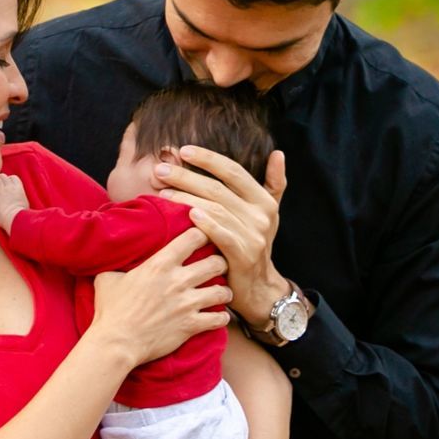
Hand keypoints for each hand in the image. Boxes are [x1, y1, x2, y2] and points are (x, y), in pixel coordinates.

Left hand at [0, 172, 28, 232]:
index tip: (3, 185)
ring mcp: (1, 190)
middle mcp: (10, 187)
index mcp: (19, 189)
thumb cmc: (22, 219)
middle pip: (1, 176)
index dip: (7, 180)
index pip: (12, 178)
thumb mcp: (25, 207)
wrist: (17, 221)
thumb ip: (21, 202)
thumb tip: (22, 207)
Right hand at [90, 228, 230, 364]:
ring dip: (224, 292)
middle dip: (221, 263)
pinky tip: (219, 317)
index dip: (202, 236)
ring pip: (223, 291)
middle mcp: (178, 281)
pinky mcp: (191, 325)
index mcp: (160, 264)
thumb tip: (112, 255)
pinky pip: (219, 318)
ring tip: (222, 293)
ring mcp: (187, 304)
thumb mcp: (108, 278)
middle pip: (216, 263)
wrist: (116, 343)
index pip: (194, 238)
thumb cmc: (110, 310)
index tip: (203, 240)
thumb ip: (118, 264)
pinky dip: (222, 318)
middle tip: (218, 267)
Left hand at [156, 145, 289, 329]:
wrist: (258, 288)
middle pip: (218, 189)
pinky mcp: (244, 255)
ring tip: (163, 192)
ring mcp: (254, 236)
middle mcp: (261, 215)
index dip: (208, 159)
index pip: (234, 171)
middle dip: (186, 176)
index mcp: (264, 200)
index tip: (184, 150)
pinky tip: (187, 214)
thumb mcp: (268, 213)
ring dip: (186, 198)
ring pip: (215, 209)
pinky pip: (221, 234)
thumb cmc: (253, 244)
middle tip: (160, 170)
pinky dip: (205, 223)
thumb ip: (274, 183)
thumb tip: (278, 153)